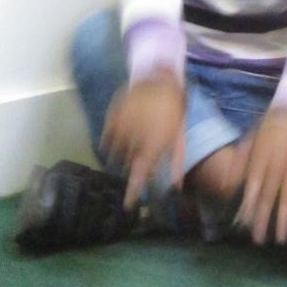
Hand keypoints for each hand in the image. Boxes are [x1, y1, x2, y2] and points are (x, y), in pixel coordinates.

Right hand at [101, 73, 184, 207]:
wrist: (159, 82)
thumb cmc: (173, 111)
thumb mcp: (179, 137)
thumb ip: (176, 163)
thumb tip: (175, 186)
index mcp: (152, 148)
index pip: (139, 177)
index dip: (133, 194)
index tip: (128, 205)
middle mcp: (134, 143)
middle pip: (126, 165)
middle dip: (131, 164)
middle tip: (140, 152)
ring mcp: (120, 132)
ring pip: (115, 154)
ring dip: (122, 153)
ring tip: (134, 139)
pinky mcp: (110, 121)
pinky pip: (106, 140)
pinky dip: (112, 141)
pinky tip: (123, 133)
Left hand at [237, 108, 286, 244]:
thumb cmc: (271, 126)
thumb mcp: (253, 137)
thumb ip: (242, 157)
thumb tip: (229, 179)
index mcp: (262, 156)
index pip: (254, 184)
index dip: (249, 203)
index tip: (243, 223)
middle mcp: (279, 164)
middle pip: (270, 195)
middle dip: (263, 219)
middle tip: (258, 239)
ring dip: (284, 219)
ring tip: (280, 239)